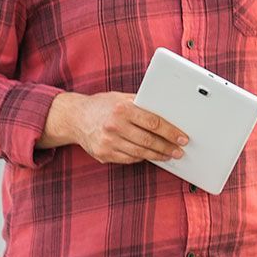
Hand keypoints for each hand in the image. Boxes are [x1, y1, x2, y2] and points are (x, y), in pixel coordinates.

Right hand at [40, 92, 188, 164]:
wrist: (75, 118)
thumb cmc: (102, 105)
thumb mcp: (121, 98)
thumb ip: (141, 104)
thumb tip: (167, 112)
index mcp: (122, 108)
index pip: (153, 122)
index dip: (171, 131)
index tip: (182, 137)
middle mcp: (114, 125)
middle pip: (148, 140)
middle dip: (167, 147)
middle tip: (179, 150)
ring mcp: (108, 142)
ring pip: (140, 152)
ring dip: (157, 155)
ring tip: (168, 155)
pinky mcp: (104, 154)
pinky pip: (129, 159)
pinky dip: (141, 158)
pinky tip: (150, 156)